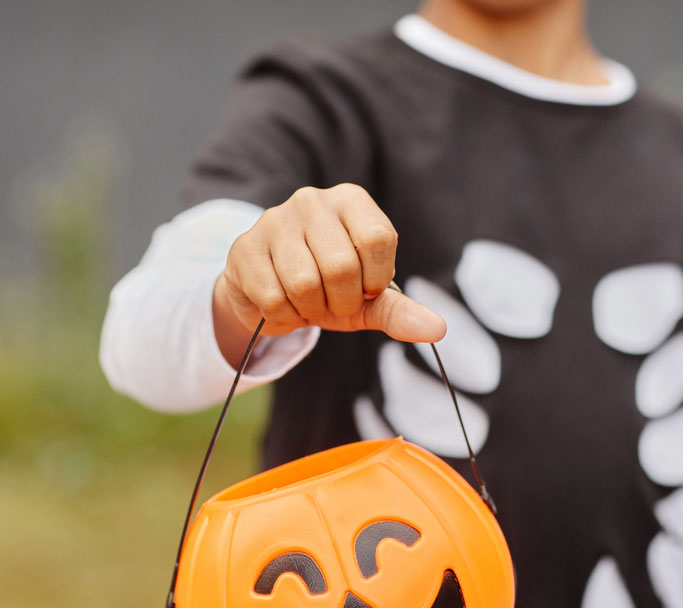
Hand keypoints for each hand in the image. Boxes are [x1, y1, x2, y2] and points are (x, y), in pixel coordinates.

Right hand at [212, 183, 445, 366]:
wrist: (269, 294)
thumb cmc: (328, 290)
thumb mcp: (368, 299)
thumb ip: (401, 311)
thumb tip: (438, 331)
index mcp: (352, 201)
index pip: (377, 239)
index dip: (374, 279)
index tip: (364, 288)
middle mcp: (312, 201)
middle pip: (340, 266)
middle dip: (341, 301)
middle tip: (333, 302)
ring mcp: (274, 221)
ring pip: (304, 283)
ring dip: (311, 310)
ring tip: (308, 302)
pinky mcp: (244, 248)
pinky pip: (273, 297)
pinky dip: (284, 316)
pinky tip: (283, 304)